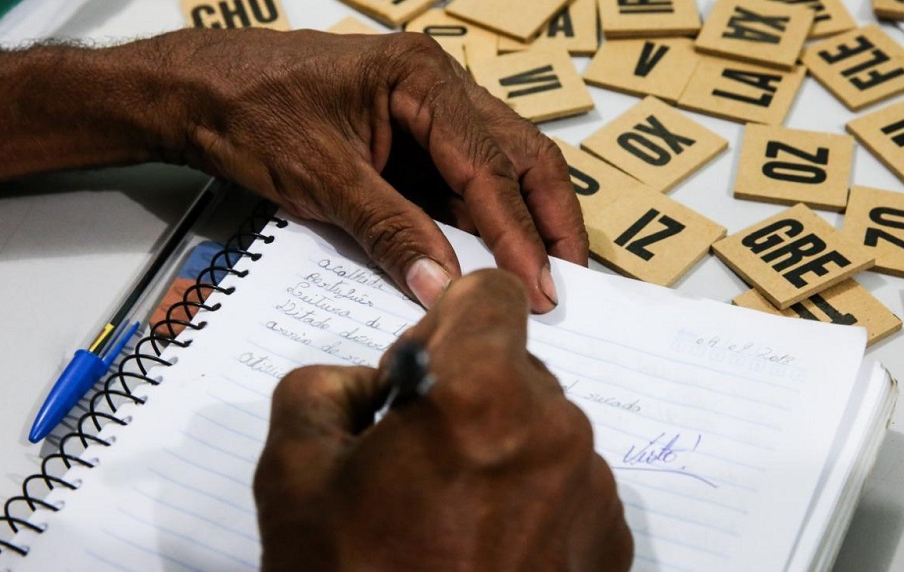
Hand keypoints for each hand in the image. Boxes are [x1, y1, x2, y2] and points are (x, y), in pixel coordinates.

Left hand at [158, 29, 586, 312]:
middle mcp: (436, 85)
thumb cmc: (250, 111)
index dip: (516, 232)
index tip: (536, 284)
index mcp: (420, 78)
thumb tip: (440, 284)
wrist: (199, 92)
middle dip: (548, 217)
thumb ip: (387, 229)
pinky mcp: (409, 137)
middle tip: (566, 276)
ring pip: (499, 164)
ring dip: (522, 218)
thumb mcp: (321, 177)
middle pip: (518, 153)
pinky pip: (460, 178)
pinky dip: (480, 218)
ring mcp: (426, 109)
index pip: (487, 164)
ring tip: (541, 272)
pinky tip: (491, 255)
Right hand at [254, 270, 632, 570]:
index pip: (491, 294)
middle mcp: (556, 430)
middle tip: (413, 460)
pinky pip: (567, 483)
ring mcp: (592, 490)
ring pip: (540, 426)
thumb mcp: (292, 476)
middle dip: (464, 391)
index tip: (416, 372)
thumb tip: (368, 386)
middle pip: (514, 365)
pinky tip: (485, 552)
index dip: (445, 319)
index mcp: (483, 395)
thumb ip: (322, 388)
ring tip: (447, 518)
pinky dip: (529, 497)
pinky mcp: (611, 543)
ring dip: (496, 447)